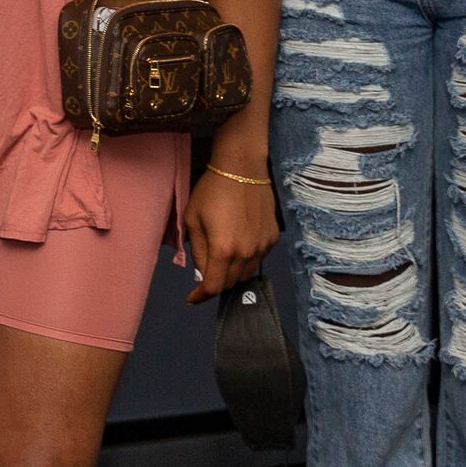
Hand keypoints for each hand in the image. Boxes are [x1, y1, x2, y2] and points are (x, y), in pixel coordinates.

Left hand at [183, 161, 278, 303]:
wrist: (243, 168)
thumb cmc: (211, 191)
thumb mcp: (192, 220)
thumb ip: (196, 250)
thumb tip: (201, 272)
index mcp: (223, 250)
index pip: (213, 286)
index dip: (200, 296)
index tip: (192, 299)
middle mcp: (247, 253)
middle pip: (231, 283)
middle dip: (216, 283)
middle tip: (205, 272)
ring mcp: (263, 246)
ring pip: (247, 273)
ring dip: (232, 273)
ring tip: (221, 259)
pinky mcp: (273, 237)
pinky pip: (258, 258)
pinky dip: (246, 259)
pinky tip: (238, 244)